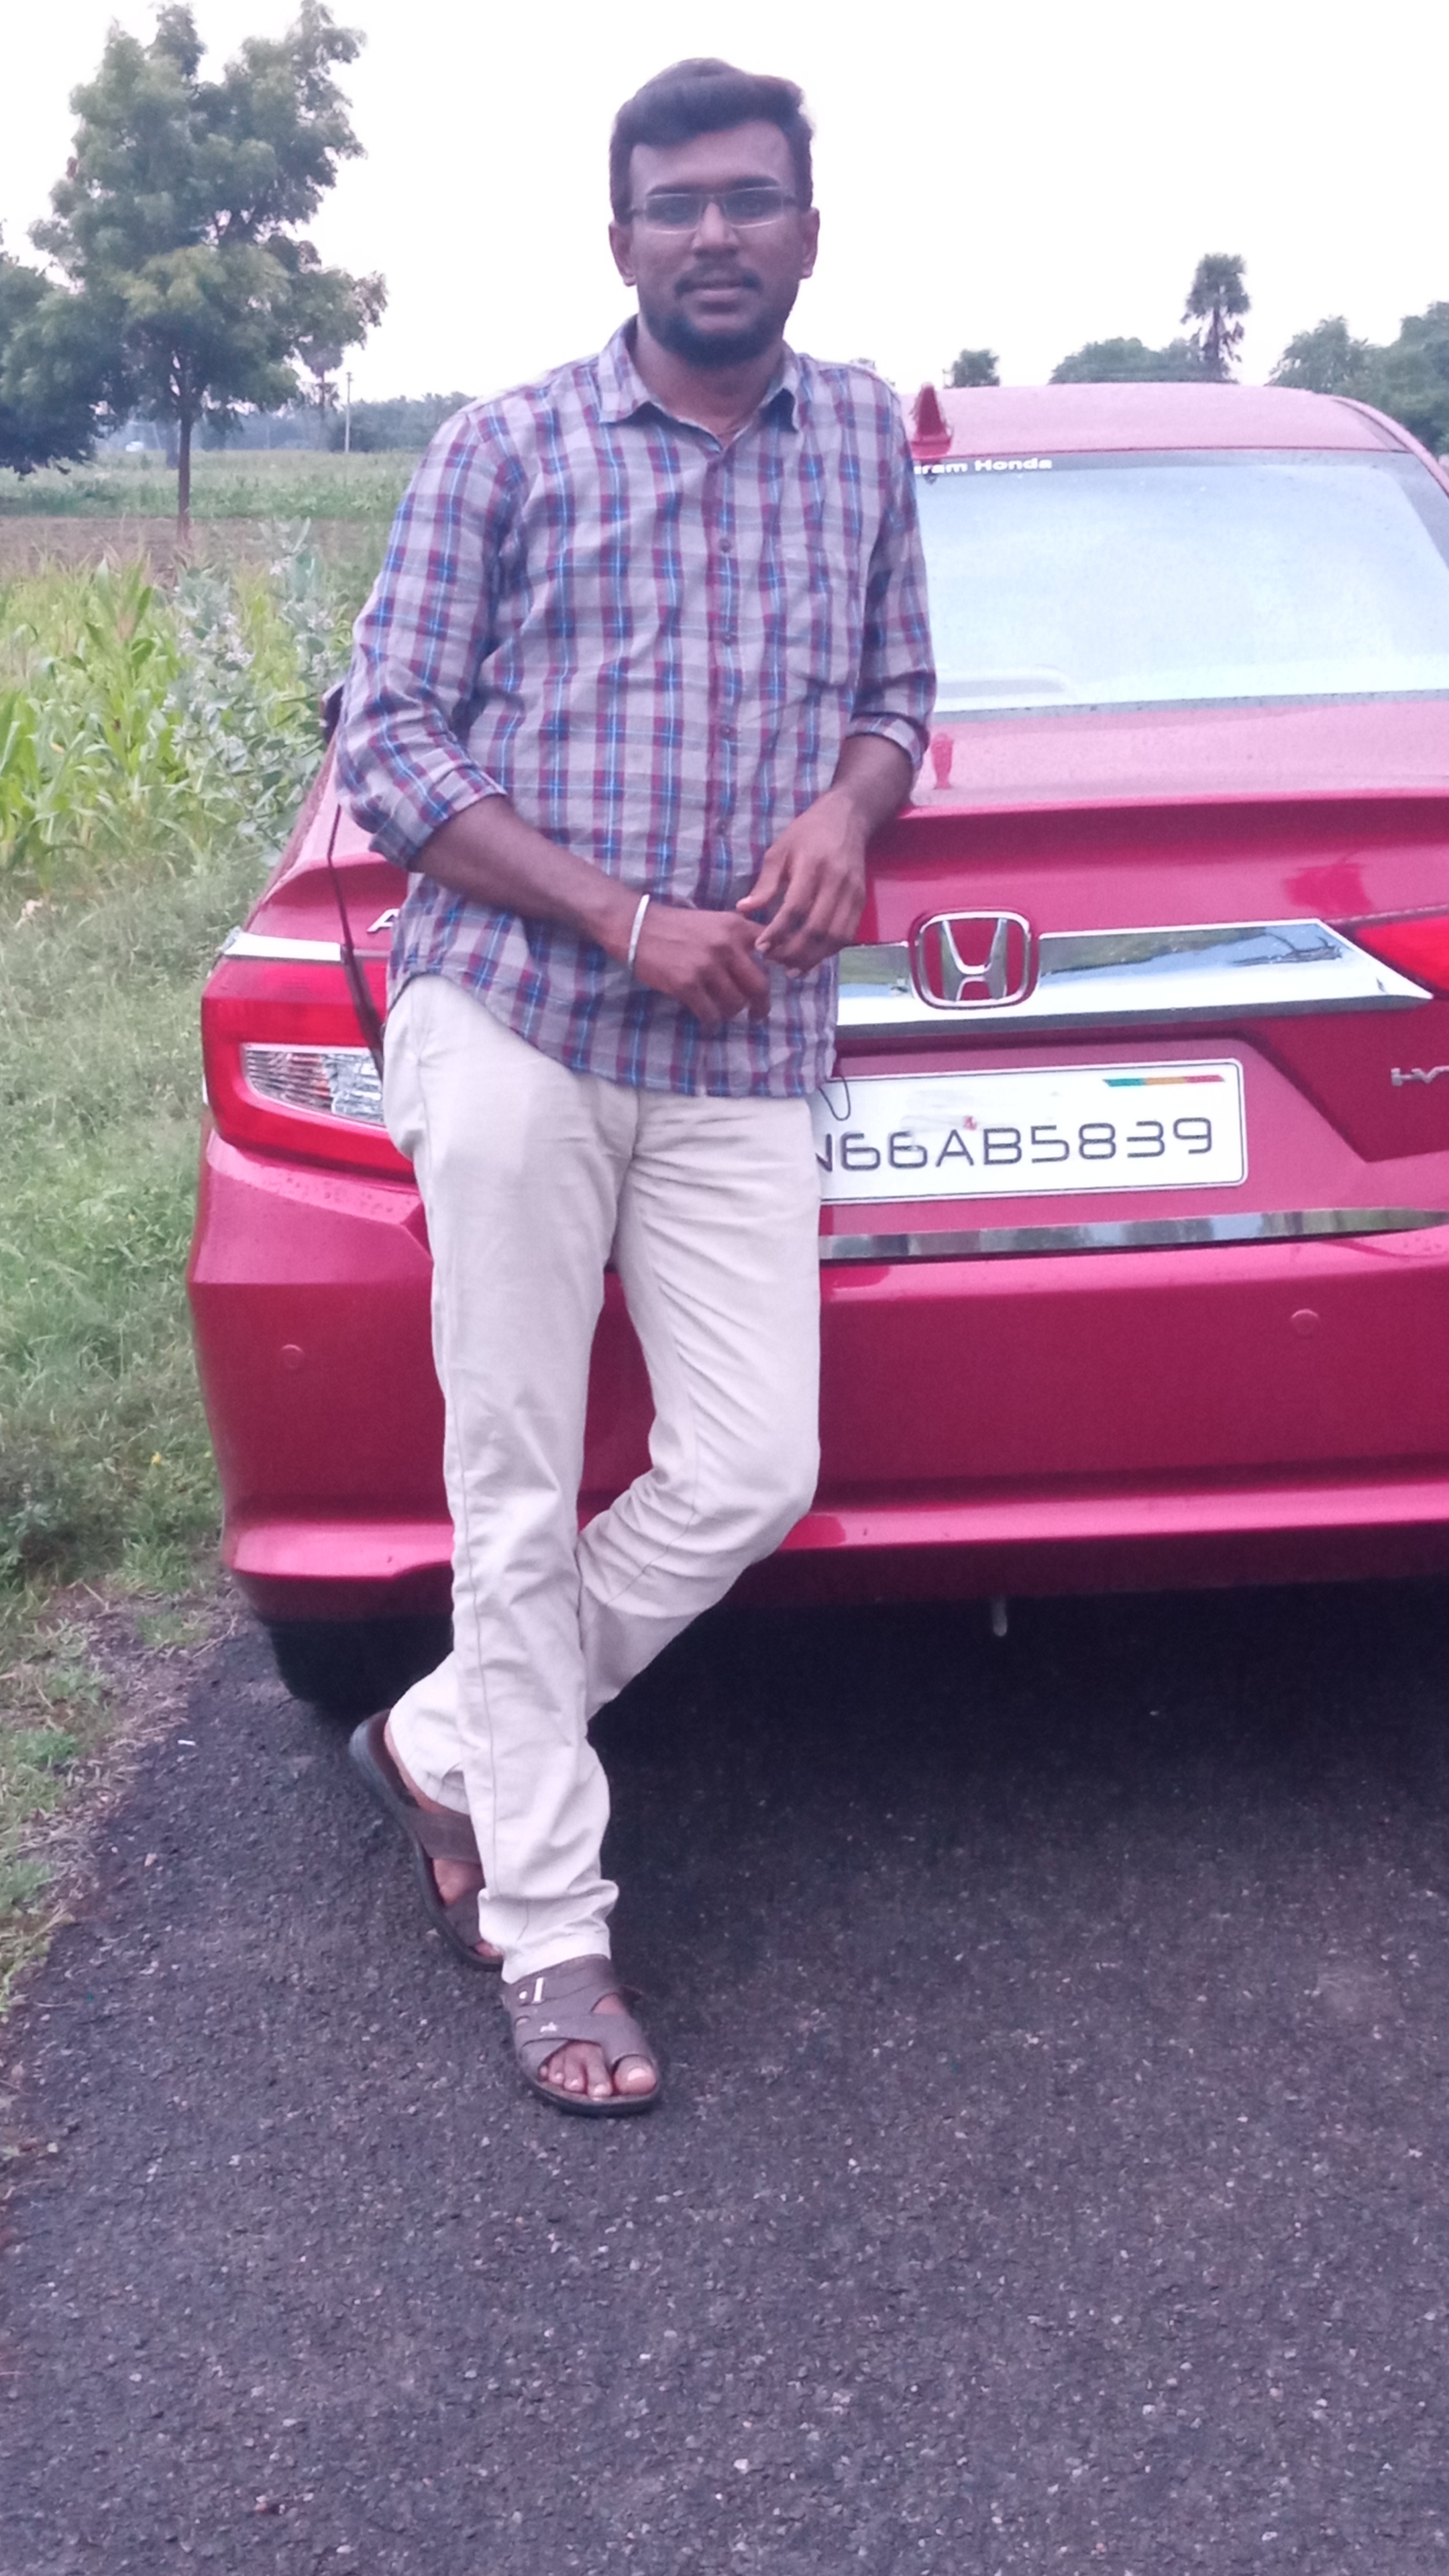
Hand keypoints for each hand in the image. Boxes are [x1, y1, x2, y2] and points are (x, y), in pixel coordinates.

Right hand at [630, 903, 771, 1024]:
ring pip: (735, 1004)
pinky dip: (711, 1021)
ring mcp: (707, 966)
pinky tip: (707, 1020)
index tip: (780, 982)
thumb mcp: (715, 921)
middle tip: (758, 1014)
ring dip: (731, 1013)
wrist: (637, 926)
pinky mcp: (687, 984)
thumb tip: (768, 960)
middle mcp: (726, 946)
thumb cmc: (677, 926)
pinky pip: (710, 1014)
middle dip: (761, 1005)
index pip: (772, 950)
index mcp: (736, 927)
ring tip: (723, 1011)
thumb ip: (740, 937)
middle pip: (759, 987)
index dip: (782, 969)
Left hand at [735, 785, 868, 972]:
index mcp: (813, 866)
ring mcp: (853, 893)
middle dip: (793, 951)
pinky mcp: (862, 901)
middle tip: (773, 961)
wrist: (848, 817)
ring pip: (835, 937)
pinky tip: (812, 958)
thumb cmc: (807, 832)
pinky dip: (829, 951)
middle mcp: (837, 882)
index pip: (795, 908)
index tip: (760, 946)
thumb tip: (743, 910)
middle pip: (817, 928)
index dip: (777, 931)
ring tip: (792, 968)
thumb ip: (764, 883)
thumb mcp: (779, 850)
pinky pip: (847, 935)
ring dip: (813, 958)